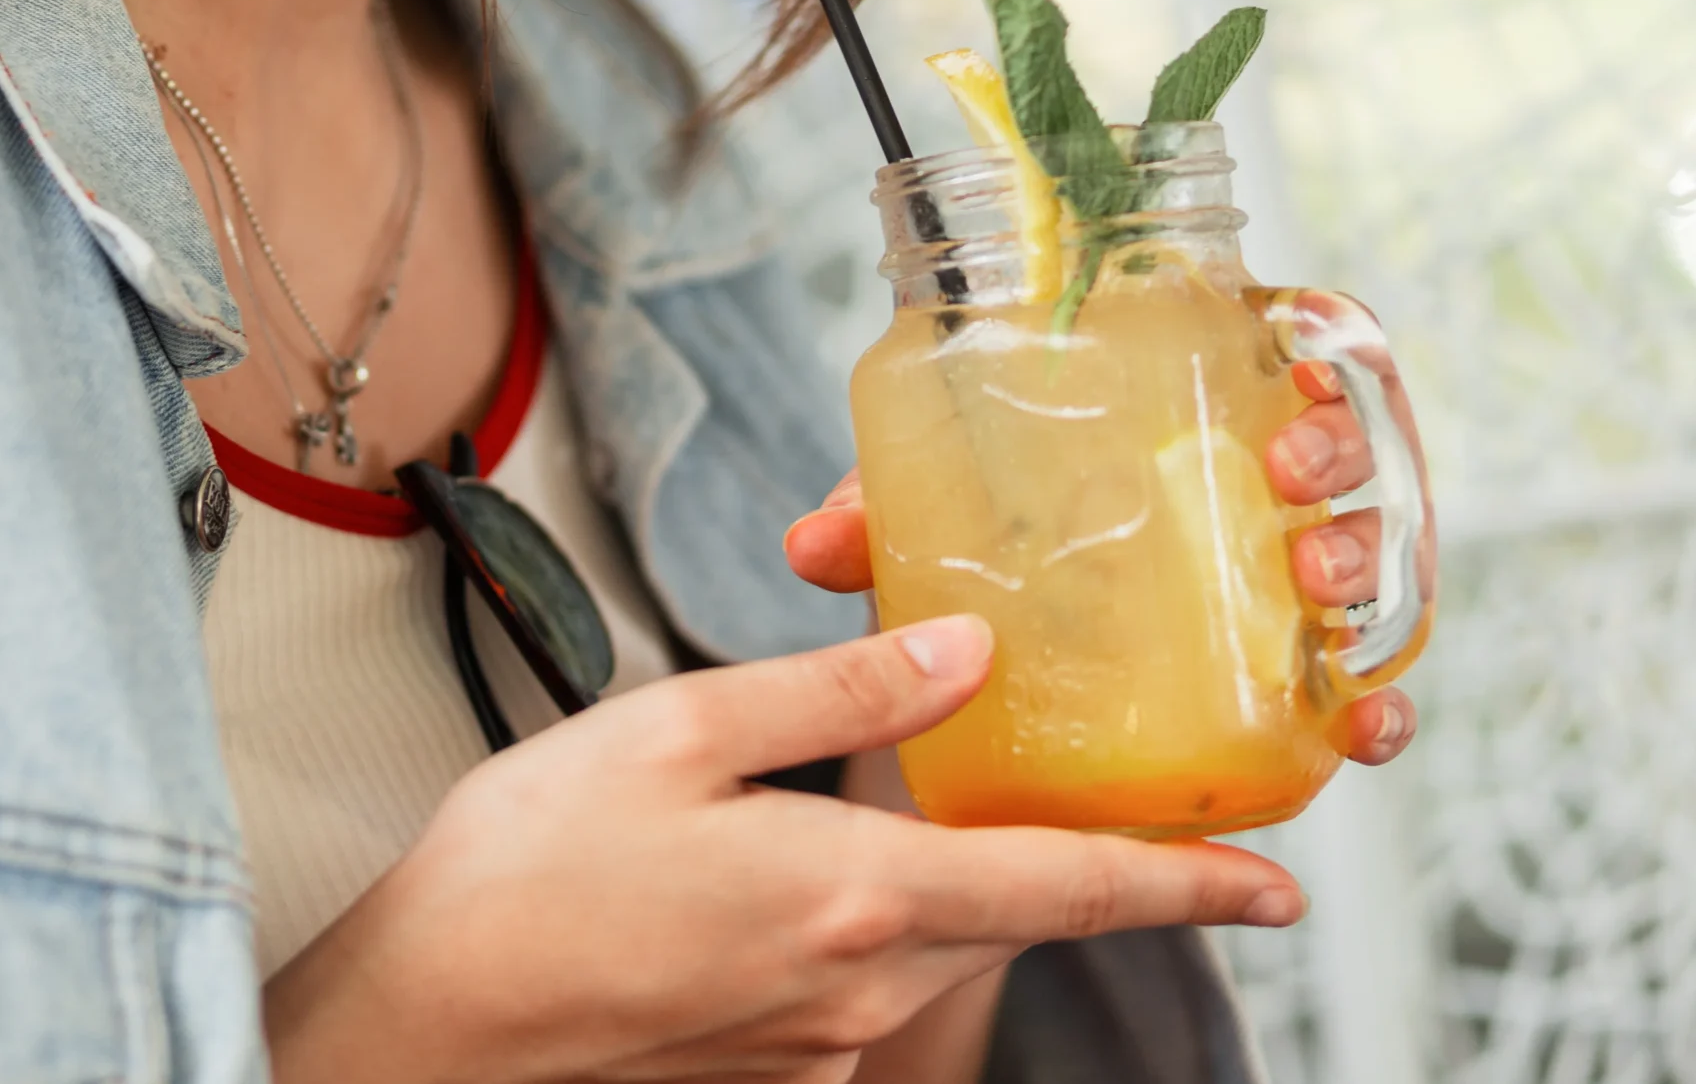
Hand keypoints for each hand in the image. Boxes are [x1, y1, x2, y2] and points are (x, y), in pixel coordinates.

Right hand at [264, 618, 1303, 1083]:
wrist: (418, 1033)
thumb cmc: (521, 880)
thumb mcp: (677, 734)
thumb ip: (839, 693)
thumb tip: (964, 653)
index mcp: (853, 896)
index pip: (1069, 888)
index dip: (1188, 885)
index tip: (1276, 884)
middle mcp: (856, 992)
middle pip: (1004, 917)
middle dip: (1045, 858)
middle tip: (1049, 785)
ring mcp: (812, 1049)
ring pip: (927, 951)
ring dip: (934, 886)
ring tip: (874, 815)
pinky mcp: (763, 1073)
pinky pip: (855, 991)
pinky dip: (858, 929)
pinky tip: (770, 883)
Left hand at [785, 360, 1422, 769]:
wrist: (1002, 688)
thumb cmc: (989, 551)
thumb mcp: (937, 523)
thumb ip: (883, 517)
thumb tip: (812, 542)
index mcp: (1191, 408)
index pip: (1286, 344)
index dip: (1315, 343)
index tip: (1294, 359)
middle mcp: (1257, 486)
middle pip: (1343, 442)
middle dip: (1338, 452)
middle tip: (1291, 475)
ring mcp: (1288, 580)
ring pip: (1368, 551)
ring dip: (1360, 561)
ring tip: (1318, 584)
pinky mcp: (1301, 678)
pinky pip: (1366, 685)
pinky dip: (1379, 703)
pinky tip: (1360, 726)